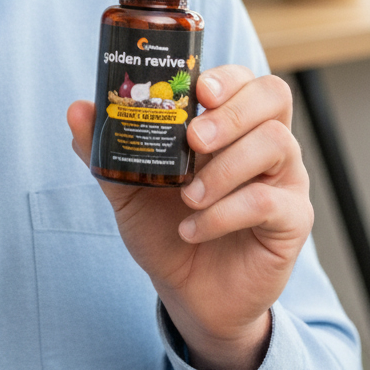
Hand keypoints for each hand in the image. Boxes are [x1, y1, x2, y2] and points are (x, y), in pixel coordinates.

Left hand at [67, 65, 312, 369]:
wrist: (188, 292)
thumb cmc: (164, 225)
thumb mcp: (127, 186)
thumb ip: (105, 147)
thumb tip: (78, 108)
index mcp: (229, 124)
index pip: (243, 80)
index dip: (226, 78)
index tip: (198, 91)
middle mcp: (264, 142)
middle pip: (272, 97)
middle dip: (231, 113)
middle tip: (193, 139)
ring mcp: (284, 179)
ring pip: (276, 144)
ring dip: (225, 168)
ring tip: (187, 196)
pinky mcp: (292, 220)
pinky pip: (268, 202)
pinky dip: (225, 214)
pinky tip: (192, 228)